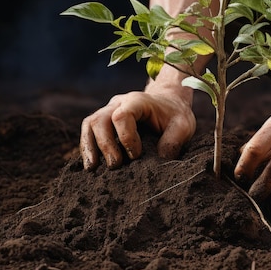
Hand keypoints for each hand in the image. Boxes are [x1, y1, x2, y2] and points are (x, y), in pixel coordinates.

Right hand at [80, 90, 195, 169]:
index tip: (137, 155)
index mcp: (138, 101)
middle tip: (116, 165)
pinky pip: (89, 131)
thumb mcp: (183, 125)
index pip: (122, 116)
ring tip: (93, 168)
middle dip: (105, 145)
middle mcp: (119, 103)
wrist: (169, 103)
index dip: (126, 137)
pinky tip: (92, 165)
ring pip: (90, 124)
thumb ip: (173, 141)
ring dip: (89, 146)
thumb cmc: (175, 115)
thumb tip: (160, 162)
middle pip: (100, 119)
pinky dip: (88, 147)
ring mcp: (109, 110)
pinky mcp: (105, 121)